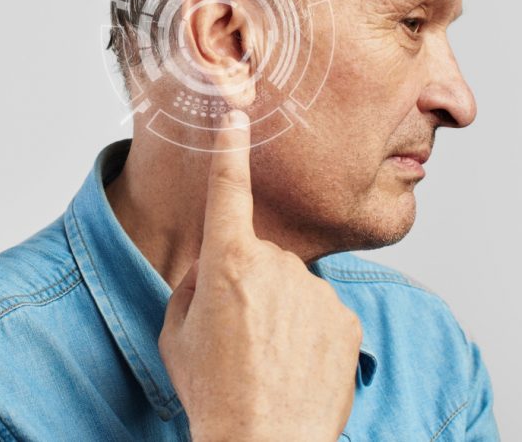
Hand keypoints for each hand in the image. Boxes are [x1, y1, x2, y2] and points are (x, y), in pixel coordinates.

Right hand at [158, 110, 362, 441]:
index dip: (228, 149)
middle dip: (248, 286)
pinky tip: (294, 367)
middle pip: (260, 258)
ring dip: (280, 313)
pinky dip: (308, 334)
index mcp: (227, 262)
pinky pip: (321, 312)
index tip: (234, 113)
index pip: (227, 190)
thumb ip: (193, 287)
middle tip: (235, 336)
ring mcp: (317, 290)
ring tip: (266, 360)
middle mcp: (277, 265)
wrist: (266, 441)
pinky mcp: (346, 317)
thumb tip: (213, 271)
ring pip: (293, 288)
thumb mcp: (176, 334)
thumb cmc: (214, 392)